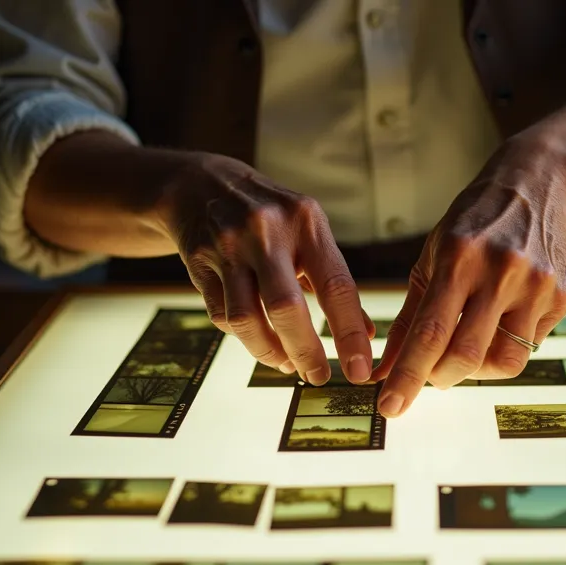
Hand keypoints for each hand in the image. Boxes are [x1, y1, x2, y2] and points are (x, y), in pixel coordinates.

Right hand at [159, 152, 374, 384]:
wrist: (202, 185)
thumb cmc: (271, 218)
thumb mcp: (309, 232)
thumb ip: (334, 280)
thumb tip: (365, 332)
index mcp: (306, 223)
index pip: (335, 286)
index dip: (349, 334)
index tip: (358, 369)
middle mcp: (267, 231)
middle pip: (286, 308)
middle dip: (306, 352)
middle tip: (319, 377)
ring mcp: (229, 246)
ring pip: (247, 318)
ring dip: (270, 352)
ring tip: (287, 364)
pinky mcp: (199, 262)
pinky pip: (222, 314)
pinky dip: (244, 336)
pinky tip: (258, 340)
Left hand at [372, 138, 565, 415]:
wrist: (540, 182)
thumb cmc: (475, 222)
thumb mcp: (433, 256)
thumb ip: (409, 317)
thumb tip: (383, 370)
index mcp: (460, 258)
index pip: (429, 333)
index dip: (407, 376)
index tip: (389, 407)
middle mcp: (501, 272)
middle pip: (466, 355)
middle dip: (438, 378)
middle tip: (428, 378)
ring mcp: (537, 285)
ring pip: (503, 362)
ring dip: (475, 372)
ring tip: (464, 352)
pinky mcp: (562, 296)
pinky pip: (529, 346)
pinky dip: (503, 347)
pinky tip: (497, 324)